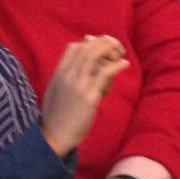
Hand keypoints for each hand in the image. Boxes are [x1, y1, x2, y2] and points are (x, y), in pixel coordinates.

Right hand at [42, 35, 128, 155]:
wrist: (55, 136)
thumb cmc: (57, 115)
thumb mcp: (57, 90)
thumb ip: (67, 76)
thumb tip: (78, 64)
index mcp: (59, 73)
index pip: (73, 48)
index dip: (89, 43)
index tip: (100, 46)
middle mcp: (67, 76)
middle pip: (86, 48)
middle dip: (102, 42)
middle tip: (114, 43)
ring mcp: (78, 85)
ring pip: (94, 57)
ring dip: (109, 49)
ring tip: (120, 49)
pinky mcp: (89, 97)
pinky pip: (104, 74)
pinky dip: (116, 66)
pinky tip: (124, 64)